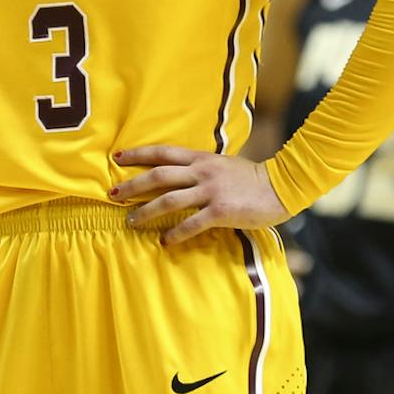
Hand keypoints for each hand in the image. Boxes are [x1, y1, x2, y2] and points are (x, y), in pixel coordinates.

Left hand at [110, 146, 285, 245]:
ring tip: (130, 221)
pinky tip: (164, 241)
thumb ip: (201, 168)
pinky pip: (190, 224)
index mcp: (202, 158)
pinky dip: (175, 233)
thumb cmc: (251, 178)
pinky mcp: (220, 211)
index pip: (163, 152)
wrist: (281, 186)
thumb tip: (179, 175)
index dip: (138, 154)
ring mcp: (211, 191)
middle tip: (113, 194)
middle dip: (132, 185)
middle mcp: (202, 172)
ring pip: (168, 200)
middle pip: (158, 176)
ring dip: (146, 212)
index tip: (116, 157)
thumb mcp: (223, 165)